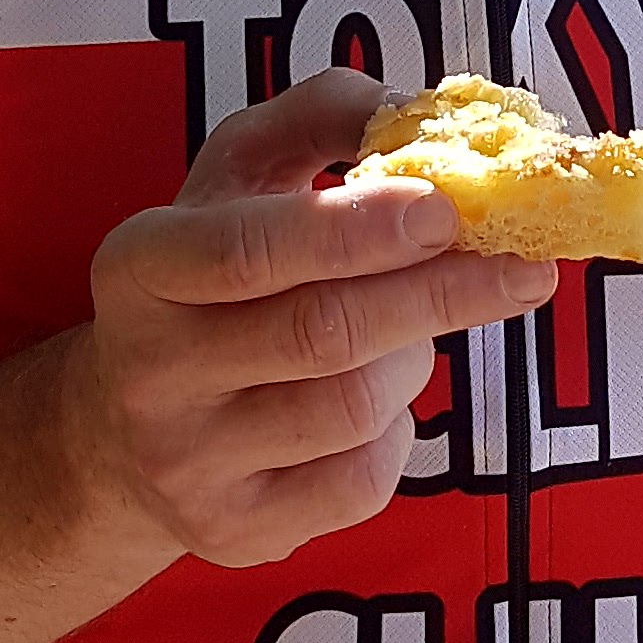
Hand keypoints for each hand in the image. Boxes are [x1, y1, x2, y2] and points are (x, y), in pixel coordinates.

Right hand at [71, 73, 553, 570]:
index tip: (445, 208)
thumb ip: (319, 118)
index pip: (248, 249)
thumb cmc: (209, 277)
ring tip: (415, 325)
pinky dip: (396, 430)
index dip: (354, 229)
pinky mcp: (237, 533)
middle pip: (321, 334)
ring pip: (353, 407)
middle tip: (523, 264)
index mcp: (139, 267)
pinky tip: (376, 401)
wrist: (119, 435)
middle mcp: (149, 372)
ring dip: (415, 356)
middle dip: (438, 293)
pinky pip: (360, 480)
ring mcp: (189, 465)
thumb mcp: (236, 177)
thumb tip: (414, 110)